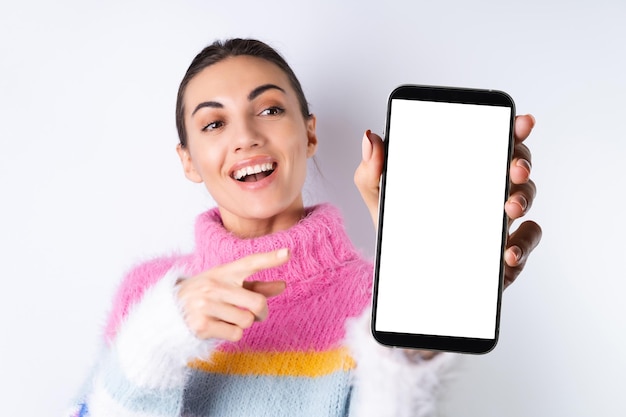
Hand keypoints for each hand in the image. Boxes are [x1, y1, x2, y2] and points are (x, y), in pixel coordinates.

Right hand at [176, 248, 288, 340]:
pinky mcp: (201, 325)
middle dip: (261, 313)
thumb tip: (283, 285)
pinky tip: (218, 327)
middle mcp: (214, 285)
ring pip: (247, 321)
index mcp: (223, 272)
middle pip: (257, 303)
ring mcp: (206, 305)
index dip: (269, 259)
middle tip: (256, 314)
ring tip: (227, 318)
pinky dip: (232, 334)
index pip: (250, 263)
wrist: (168, 312)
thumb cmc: (205, 296)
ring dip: (243, 324)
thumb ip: (254, 286)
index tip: (288, 253)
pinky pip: (236, 334)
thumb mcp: (226, 285)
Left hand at [354, 115, 541, 287]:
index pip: (490, 140)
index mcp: (461, 170)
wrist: (400, 275)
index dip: (511, 127)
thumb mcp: (381, 199)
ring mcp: (498, 220)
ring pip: (525, 199)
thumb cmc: (400, 229)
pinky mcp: (503, 251)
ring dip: (523, 199)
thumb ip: (371, 171)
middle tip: (515, 168)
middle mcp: (485, 190)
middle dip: (522, 161)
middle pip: (516, 165)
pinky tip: (508, 252)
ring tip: (509, 208)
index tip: (521, 121)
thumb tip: (370, 138)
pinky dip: (523, 244)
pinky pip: (526, 242)